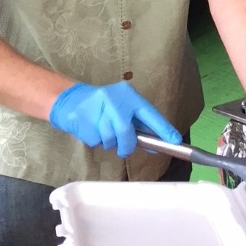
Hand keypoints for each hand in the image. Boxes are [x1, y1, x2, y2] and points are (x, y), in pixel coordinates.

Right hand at [49, 81, 179, 158]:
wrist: (71, 99)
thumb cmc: (103, 106)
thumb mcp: (123, 108)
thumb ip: (139, 124)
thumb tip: (157, 144)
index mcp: (129, 96)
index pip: (150, 114)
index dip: (163, 128)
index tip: (175, 141)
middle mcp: (116, 100)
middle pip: (126, 132)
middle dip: (127, 145)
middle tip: (124, 149)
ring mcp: (98, 109)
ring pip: (111, 139)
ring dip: (109, 142)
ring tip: (103, 131)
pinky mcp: (83, 120)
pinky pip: (96, 141)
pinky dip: (96, 141)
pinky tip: (92, 129)